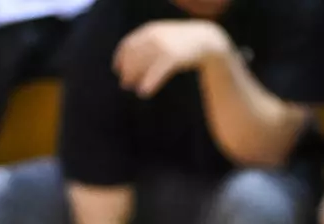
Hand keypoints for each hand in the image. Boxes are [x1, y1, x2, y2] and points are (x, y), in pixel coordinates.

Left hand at [113, 20, 228, 98]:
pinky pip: (156, 72)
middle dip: (127, 71)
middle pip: (133, 56)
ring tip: (134, 89)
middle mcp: (154, 36)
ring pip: (142, 65)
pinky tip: (144, 92)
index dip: (120, 58)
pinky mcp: (173, 57)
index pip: (127, 44)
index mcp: (150, 30)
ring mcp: (163, 46)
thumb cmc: (184, 42)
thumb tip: (135, 60)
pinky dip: (149, 82)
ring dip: (135, 77)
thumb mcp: (165, 37)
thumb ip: (150, 43)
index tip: (117, 70)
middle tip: (124, 84)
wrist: (207, 40)